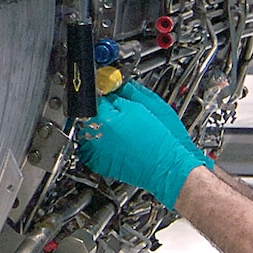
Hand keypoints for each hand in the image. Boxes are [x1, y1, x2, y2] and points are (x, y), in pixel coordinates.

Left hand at [78, 93, 211, 207]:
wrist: (166, 167)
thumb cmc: (161, 139)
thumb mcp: (146, 106)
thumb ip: (125, 92)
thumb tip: (115, 85)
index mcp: (107, 118)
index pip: (96, 97)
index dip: (104, 93)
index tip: (109, 93)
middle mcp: (97, 136)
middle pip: (87, 114)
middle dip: (99, 111)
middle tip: (115, 113)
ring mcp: (95, 152)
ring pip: (86, 131)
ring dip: (96, 127)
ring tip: (117, 130)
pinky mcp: (98, 164)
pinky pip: (89, 149)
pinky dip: (96, 144)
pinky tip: (113, 143)